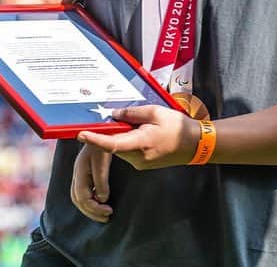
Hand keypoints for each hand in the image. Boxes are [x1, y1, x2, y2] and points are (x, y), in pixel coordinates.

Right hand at [70, 144, 112, 222]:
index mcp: (81, 168)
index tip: (109, 211)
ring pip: (78, 196)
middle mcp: (77, 171)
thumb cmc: (106, 140)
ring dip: (90, 209)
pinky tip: (101, 203)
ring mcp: (80, 171)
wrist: (105, 127)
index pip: (82, 195)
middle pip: (78, 198)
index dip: (94, 207)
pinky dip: (90, 201)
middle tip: (107, 217)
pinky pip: (82, 192)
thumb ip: (101, 179)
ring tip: (105, 214)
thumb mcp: (104, 159)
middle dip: (91, 211)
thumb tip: (101, 198)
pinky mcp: (85, 172)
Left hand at [77, 105, 199, 170]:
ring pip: (120, 147)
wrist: (195, 145)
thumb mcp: (155, 112)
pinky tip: (140, 131)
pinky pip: (128, 150)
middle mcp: (137, 157)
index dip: (95, 139)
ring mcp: (140, 163)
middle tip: (113, 116)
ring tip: (138, 122)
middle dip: (110, 131)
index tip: (81, 134)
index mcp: (141, 143)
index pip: (112, 144)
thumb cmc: (177, 127)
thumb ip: (132, 112)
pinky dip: (128, 140)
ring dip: (121, 135)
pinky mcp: (143, 163)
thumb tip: (114, 114)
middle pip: (114, 144)